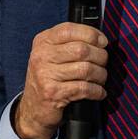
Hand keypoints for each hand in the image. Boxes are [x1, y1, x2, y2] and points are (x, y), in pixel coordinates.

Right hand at [13, 22, 108, 138]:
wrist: (33, 108)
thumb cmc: (49, 78)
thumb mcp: (52, 55)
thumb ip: (70, 43)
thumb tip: (100, 39)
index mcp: (43, 41)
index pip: (69, 30)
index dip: (91, 34)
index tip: (103, 42)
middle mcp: (41, 56)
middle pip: (81, 50)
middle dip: (100, 56)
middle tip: (103, 63)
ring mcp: (45, 75)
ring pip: (86, 69)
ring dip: (100, 75)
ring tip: (101, 79)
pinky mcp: (52, 93)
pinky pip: (84, 88)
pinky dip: (97, 91)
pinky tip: (99, 92)